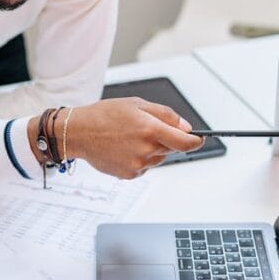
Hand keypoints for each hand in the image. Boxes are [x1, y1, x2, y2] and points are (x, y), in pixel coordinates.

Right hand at [29, 98, 203, 178]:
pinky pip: (145, 167)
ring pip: (158, 158)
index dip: (196, 141)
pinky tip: (123, 148)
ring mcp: (138, 165)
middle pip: (172, 149)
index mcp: (150, 129)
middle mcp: (146, 150)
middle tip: (146, 129)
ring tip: (130, 138)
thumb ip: (165, 115)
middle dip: (166, 140)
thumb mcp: (137, 104)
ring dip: (152, 149)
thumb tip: (186, 128)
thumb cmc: (104, 115)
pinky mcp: (129, 175)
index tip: (200, 139)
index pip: (186, 142)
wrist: (78, 133)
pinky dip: (140, 158)